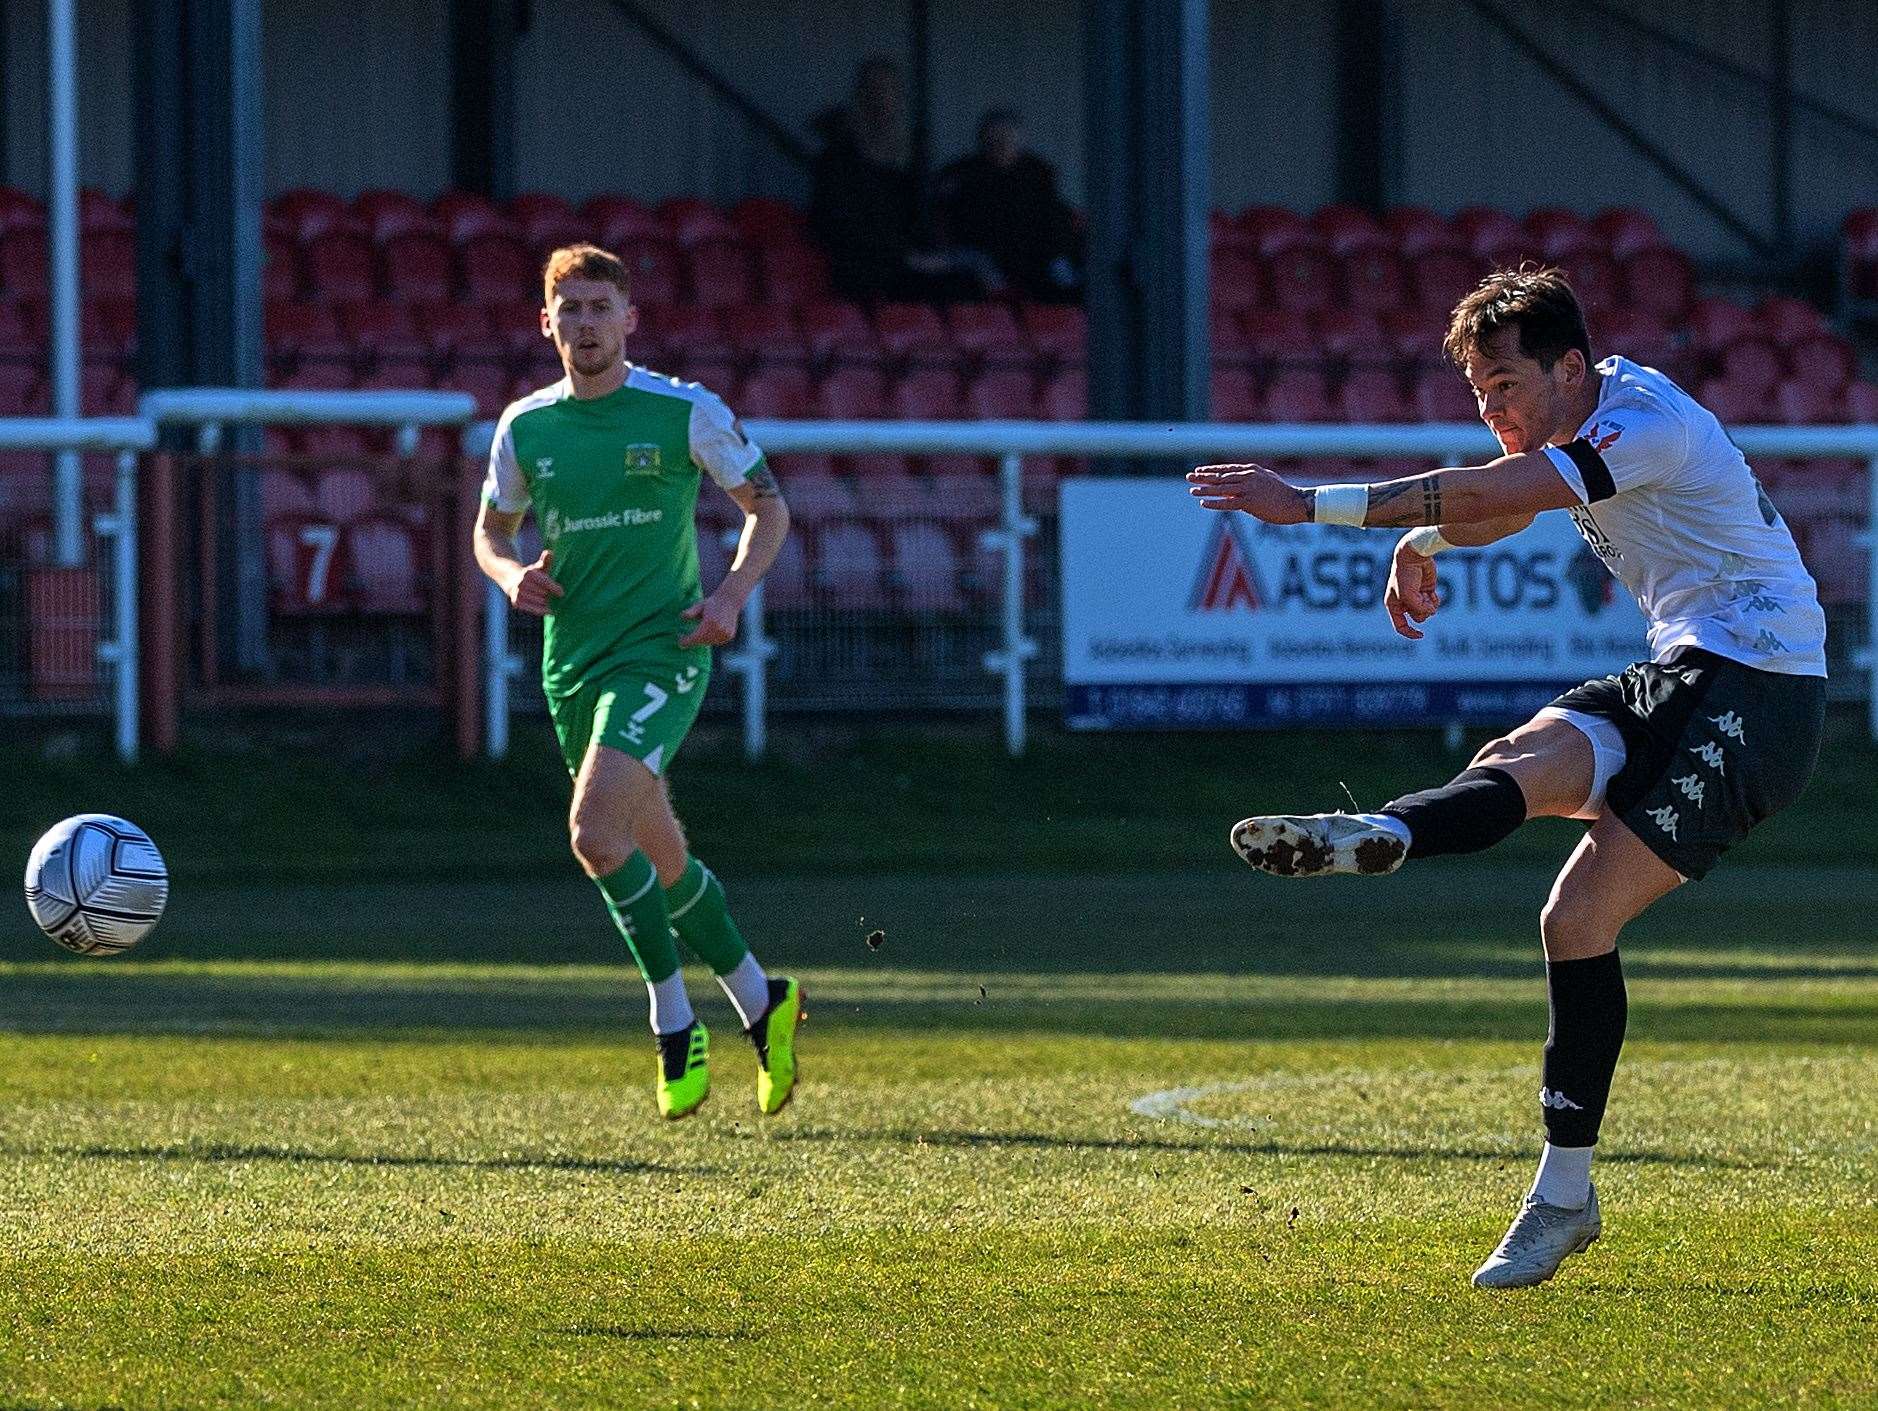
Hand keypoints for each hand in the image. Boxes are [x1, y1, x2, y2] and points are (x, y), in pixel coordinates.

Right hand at [506, 549, 562, 616]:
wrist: (511, 580)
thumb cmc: (532, 575)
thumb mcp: (539, 568)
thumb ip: (545, 561)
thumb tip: (549, 552)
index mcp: (529, 573)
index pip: (545, 582)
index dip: (555, 588)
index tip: (562, 594)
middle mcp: (522, 583)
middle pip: (544, 593)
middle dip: (548, 594)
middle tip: (547, 594)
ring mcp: (518, 593)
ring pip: (540, 602)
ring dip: (545, 602)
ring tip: (544, 599)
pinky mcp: (516, 602)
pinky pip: (533, 609)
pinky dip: (541, 610)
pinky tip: (547, 610)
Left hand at [678, 589, 741, 647]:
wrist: (730, 601)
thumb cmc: (712, 602)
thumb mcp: (699, 605)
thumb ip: (690, 612)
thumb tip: (681, 617)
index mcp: (710, 623)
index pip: (695, 637)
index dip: (686, 641)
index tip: (680, 642)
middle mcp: (718, 630)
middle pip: (702, 641)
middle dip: (693, 640)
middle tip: (685, 639)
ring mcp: (725, 634)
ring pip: (709, 642)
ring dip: (702, 640)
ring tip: (698, 633)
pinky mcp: (729, 636)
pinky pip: (717, 641)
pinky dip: (711, 639)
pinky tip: (708, 633)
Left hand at [1186, 464, 1310, 523]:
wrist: (1296, 502)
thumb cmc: (1282, 493)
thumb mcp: (1265, 480)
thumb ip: (1249, 481)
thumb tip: (1235, 487)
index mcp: (1251, 470)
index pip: (1226, 469)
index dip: (1211, 470)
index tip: (1198, 471)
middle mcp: (1248, 477)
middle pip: (1220, 476)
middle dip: (1203, 477)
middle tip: (1189, 477)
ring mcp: (1248, 489)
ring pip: (1221, 488)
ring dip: (1205, 489)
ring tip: (1192, 490)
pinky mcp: (1250, 502)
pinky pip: (1228, 503)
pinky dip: (1215, 503)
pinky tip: (1203, 503)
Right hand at [1385, 539, 1440, 639]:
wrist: (1413, 556)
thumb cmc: (1406, 575)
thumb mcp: (1409, 595)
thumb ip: (1418, 608)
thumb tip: (1431, 612)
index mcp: (1393, 605)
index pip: (1400, 626)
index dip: (1410, 633)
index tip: (1421, 635)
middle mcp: (1404, 603)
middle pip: (1417, 618)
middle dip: (1422, 611)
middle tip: (1422, 600)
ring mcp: (1416, 597)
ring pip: (1426, 612)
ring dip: (1429, 605)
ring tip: (1426, 594)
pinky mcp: (1426, 591)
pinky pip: (1433, 604)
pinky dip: (1434, 601)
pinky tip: (1432, 593)